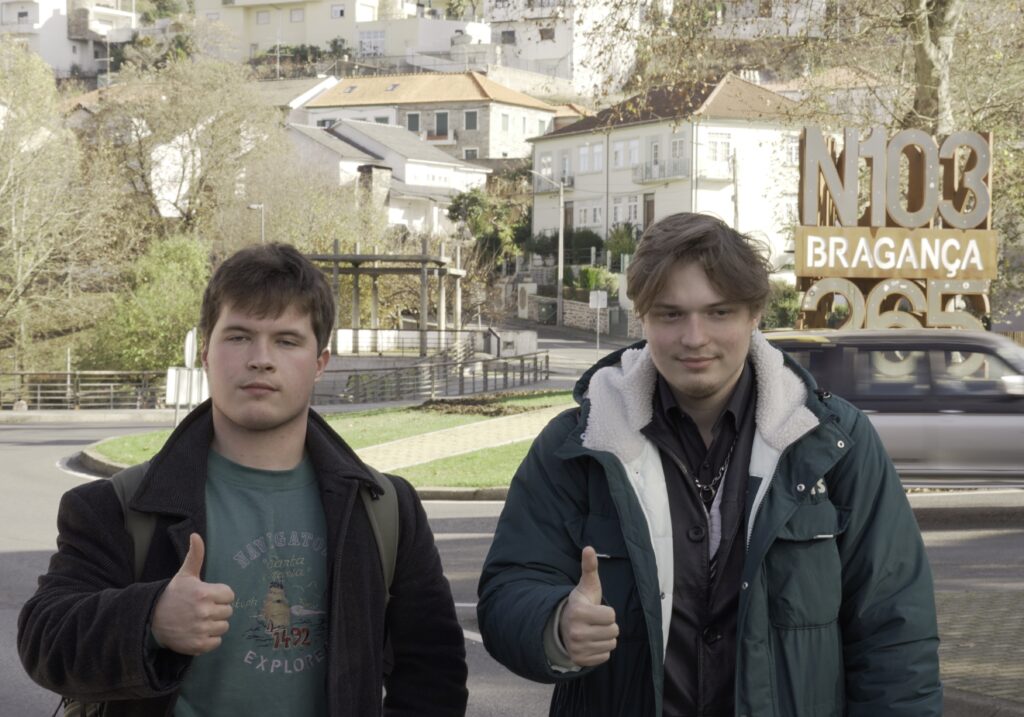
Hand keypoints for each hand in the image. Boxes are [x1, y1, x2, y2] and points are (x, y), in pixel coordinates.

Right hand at [151, 533, 234, 655]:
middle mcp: (204, 612)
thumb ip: (195, 555)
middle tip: (201, 608)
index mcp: (204, 593)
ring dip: (214, 624)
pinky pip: (217, 642)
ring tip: (199, 620)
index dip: (220, 595)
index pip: (230, 595)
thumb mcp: (185, 575)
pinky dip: (209, 639)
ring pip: (224, 627)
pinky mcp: (198, 645)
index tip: (208, 596)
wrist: (152, 620)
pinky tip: (197, 632)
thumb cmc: (173, 595)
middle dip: (217, 609)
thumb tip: (196, 535)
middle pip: (228, 611)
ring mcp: (201, 629)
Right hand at [558, 546, 618, 666]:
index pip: (611, 615)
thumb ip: (589, 568)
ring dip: (605, 637)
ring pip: (611, 644)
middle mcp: (575, 632)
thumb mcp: (586, 586)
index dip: (607, 612)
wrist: (563, 626)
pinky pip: (605, 657)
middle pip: (613, 631)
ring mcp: (577, 648)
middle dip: (608, 625)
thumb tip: (589, 548)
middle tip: (595, 621)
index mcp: (578, 612)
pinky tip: (591, 642)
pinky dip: (601, 650)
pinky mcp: (580, 660)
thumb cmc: (582, 604)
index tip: (596, 610)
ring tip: (593, 631)